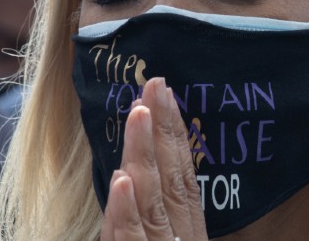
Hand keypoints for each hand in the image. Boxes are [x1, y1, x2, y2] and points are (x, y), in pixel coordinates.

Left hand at [102, 77, 206, 240]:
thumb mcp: (155, 240)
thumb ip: (140, 211)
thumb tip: (124, 170)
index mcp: (186, 227)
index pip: (183, 173)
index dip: (176, 132)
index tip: (167, 95)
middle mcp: (179, 235)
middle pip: (172, 177)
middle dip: (163, 128)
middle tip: (154, 84)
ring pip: (152, 199)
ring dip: (145, 154)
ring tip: (139, 113)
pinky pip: (131, 237)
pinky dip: (127, 209)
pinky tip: (122, 179)